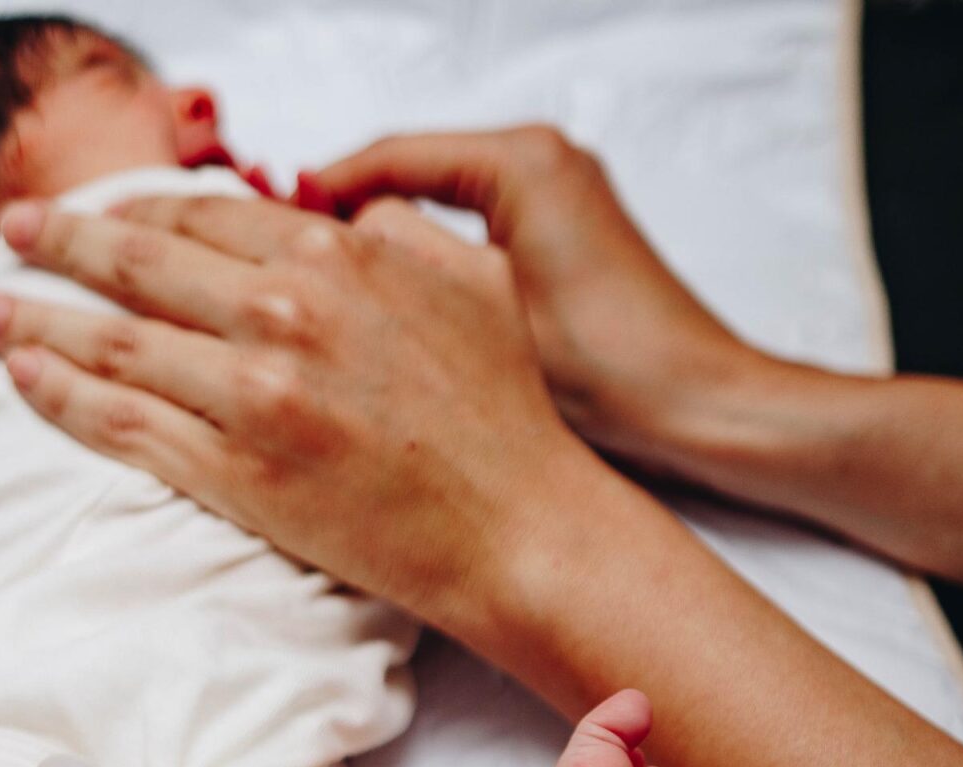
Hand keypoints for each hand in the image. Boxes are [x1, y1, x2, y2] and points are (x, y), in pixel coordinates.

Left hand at [0, 191, 625, 641]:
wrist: (515, 524)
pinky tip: (25, 378)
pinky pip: (126, 425)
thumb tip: (331, 211)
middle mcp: (283, 314)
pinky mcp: (236, 472)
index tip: (96, 210)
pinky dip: (65, 397)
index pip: (202, 218)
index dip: (136, 209)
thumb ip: (393, 229)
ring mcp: (253, 396)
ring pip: (114, 344)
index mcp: (335, 256)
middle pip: (139, 265)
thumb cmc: (502, 410)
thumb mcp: (469, 278)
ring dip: (35, 321)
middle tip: (14, 230)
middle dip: (62, 243)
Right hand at [313, 126, 764, 468]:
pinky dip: (416, 275)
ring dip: (373, 254)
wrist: (704, 411)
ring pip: (429, 215)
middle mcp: (542, 166)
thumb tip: (314, 248)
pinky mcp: (557, 249)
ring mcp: (553, 204)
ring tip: (313, 302)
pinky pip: (460, 244)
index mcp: (523, 163)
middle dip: (336, 225)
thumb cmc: (616, 369)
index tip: (258, 237)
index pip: (386, 159)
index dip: (313, 199)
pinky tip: (378, 325)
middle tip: (273, 273)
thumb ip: (399, 268)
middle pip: (404, 178)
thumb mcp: (485, 315)